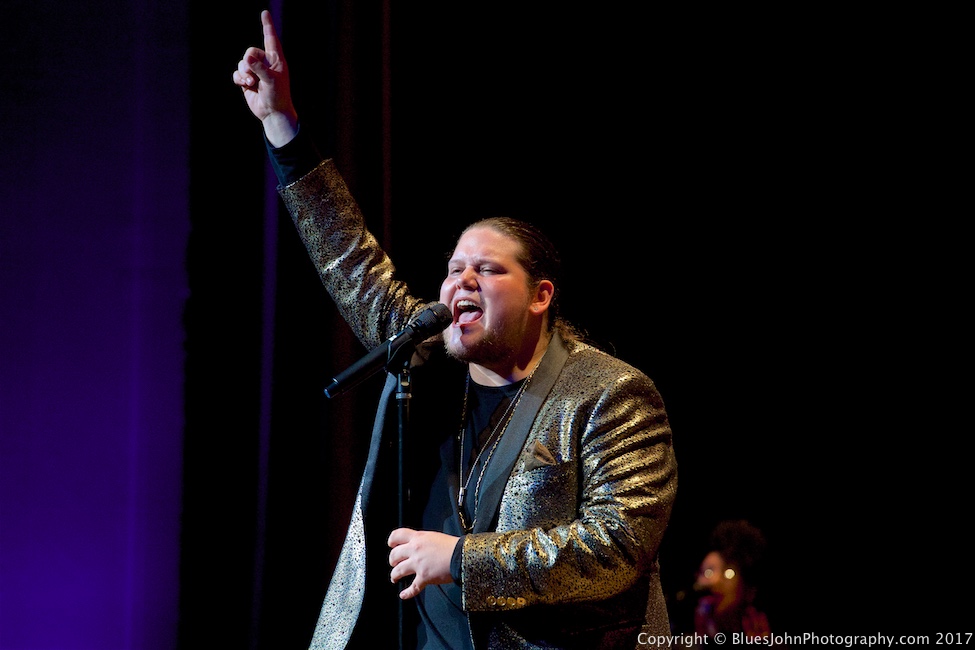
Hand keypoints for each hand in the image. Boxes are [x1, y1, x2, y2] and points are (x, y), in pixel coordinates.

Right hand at [231, 10, 297, 146]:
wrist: (273, 113)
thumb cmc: (278, 96)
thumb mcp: (271, 80)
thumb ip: (259, 68)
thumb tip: (246, 58)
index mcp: (276, 60)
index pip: (270, 38)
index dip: (267, 25)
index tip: (265, 12)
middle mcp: (265, 63)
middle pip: (249, 52)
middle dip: (248, 64)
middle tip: (254, 77)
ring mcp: (256, 71)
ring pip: (242, 63)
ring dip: (244, 74)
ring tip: (251, 84)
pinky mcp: (247, 80)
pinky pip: (237, 73)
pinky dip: (239, 79)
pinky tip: (245, 86)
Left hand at [387, 528, 457, 599]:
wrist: (461, 555)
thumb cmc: (452, 546)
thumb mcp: (434, 537)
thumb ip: (423, 541)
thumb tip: (417, 546)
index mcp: (418, 538)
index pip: (398, 535)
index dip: (392, 540)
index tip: (391, 545)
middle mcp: (415, 550)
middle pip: (394, 554)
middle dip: (392, 560)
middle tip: (394, 563)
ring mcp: (418, 564)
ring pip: (398, 571)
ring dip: (394, 575)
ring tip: (394, 578)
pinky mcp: (424, 577)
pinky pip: (412, 588)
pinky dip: (407, 593)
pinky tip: (403, 595)